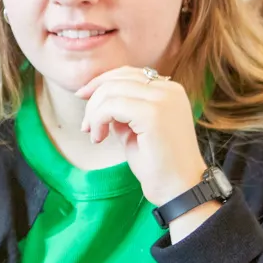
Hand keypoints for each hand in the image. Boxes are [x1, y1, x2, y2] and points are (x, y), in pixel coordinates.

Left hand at [76, 66, 207, 206]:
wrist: (179, 189)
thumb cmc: (158, 165)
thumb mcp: (136, 130)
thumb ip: (122, 112)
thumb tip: (99, 102)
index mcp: (169, 90)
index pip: (128, 74)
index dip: (101, 82)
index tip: (82, 97)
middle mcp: (169, 89)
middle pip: (117, 79)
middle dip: (93, 99)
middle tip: (85, 125)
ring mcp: (163, 99)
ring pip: (111, 91)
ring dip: (94, 113)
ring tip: (94, 134)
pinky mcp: (153, 113)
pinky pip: (111, 106)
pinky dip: (98, 120)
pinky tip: (100, 139)